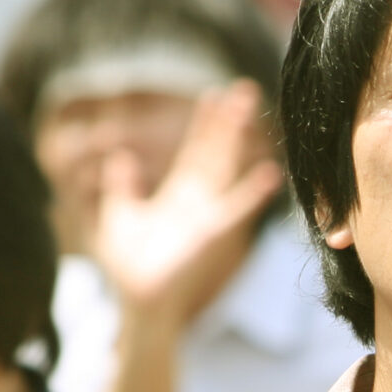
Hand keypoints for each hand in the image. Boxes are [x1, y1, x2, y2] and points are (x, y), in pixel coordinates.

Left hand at [94, 80, 282, 332]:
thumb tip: (120, 157)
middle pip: (214, 152)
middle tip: (243, 90)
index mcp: (179, 197)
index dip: (204, 125)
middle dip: (226, 122)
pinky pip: (235, 211)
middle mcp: (198, 201)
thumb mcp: (120, 216)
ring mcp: (207, 216)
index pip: (194, 152)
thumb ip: (122, 186)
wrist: (139, 302)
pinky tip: (271, 174)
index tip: (213, 96)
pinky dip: (253, 194)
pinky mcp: (211, 235)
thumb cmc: (130, 266)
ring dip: (235, 138)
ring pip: (223, 168)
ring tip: (249, 108)